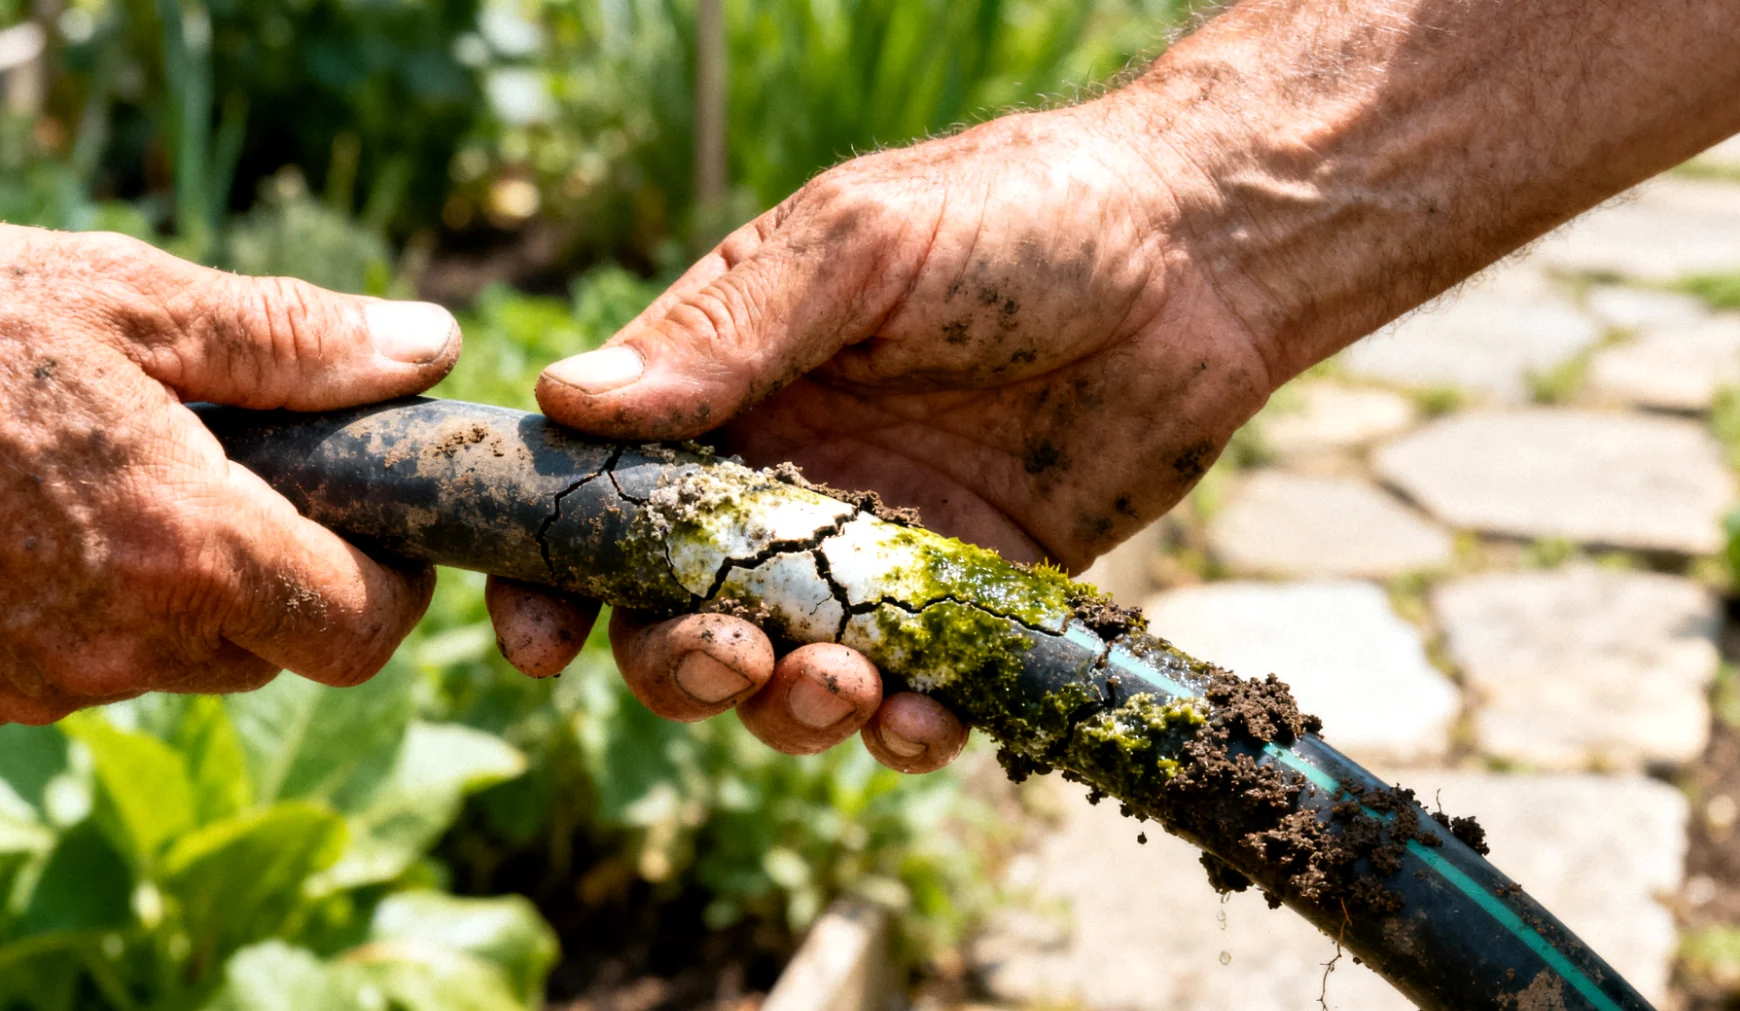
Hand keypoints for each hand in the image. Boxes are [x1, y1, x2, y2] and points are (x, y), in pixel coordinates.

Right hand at [0, 223, 460, 726]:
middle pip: (273, 649)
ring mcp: (35, 681)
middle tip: (251, 476)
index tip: (379, 524)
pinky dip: (94, 608)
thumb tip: (425, 346)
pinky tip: (45, 519)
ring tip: (126, 477)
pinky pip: (80, 668)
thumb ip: (294, 340)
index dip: (392, 585)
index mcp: (188, 549)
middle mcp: (120, 642)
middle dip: (291, 575)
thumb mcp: (130, 300)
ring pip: (177, 662)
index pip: (360, 632)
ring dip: (188, 589)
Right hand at [487, 100, 1277, 771]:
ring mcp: (881, 547)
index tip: (539, 641)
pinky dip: (907, 727)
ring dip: (790, 708)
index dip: (556, 576)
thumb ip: (726, 334)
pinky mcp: (974, 596)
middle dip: (680, 662)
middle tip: (730, 656)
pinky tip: (925, 719)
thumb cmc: (1017, 215)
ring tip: (840, 683)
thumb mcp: (858, 247)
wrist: (1200, 256)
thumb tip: (566, 400)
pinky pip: (918, 690)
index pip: (606, 497)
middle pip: (680, 612)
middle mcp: (790, 477)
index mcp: (731, 388)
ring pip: (789, 672)